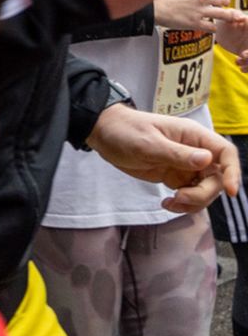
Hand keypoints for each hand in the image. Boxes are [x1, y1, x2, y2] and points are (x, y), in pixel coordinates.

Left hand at [88, 103, 240, 212]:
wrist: (103, 134)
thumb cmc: (125, 131)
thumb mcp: (148, 143)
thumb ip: (177, 153)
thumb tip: (207, 159)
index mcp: (193, 136)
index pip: (225, 153)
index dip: (232, 172)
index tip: (229, 191)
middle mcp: (195, 151)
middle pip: (217, 178)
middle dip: (203, 193)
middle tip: (180, 197)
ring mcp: (186, 166)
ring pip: (205, 190)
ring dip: (193, 202)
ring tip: (170, 203)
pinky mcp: (175, 177)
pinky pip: (189, 195)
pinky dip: (183, 204)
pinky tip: (166, 204)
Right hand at [154, 0, 233, 30]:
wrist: (152, 8)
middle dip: (224, 2)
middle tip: (221, 4)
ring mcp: (199, 10)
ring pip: (224, 14)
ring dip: (226, 15)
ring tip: (225, 17)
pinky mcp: (195, 23)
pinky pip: (212, 27)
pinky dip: (213, 28)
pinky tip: (210, 27)